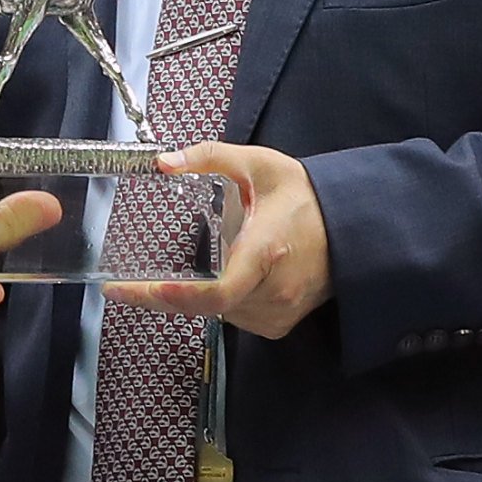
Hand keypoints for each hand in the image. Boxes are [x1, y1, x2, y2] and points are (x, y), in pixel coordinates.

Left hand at [109, 142, 328, 339]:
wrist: (351, 224)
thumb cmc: (305, 195)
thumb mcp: (258, 165)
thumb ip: (211, 157)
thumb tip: (164, 162)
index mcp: (265, 251)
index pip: (219, 291)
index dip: (179, 296)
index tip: (142, 289)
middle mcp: (274, 290)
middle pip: (208, 305)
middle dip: (169, 296)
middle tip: (130, 287)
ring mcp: (279, 312)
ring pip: (221, 314)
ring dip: (197, 298)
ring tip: (185, 274)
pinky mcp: (281, 324)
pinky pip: (237, 319)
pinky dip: (221, 304)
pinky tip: (222, 281)